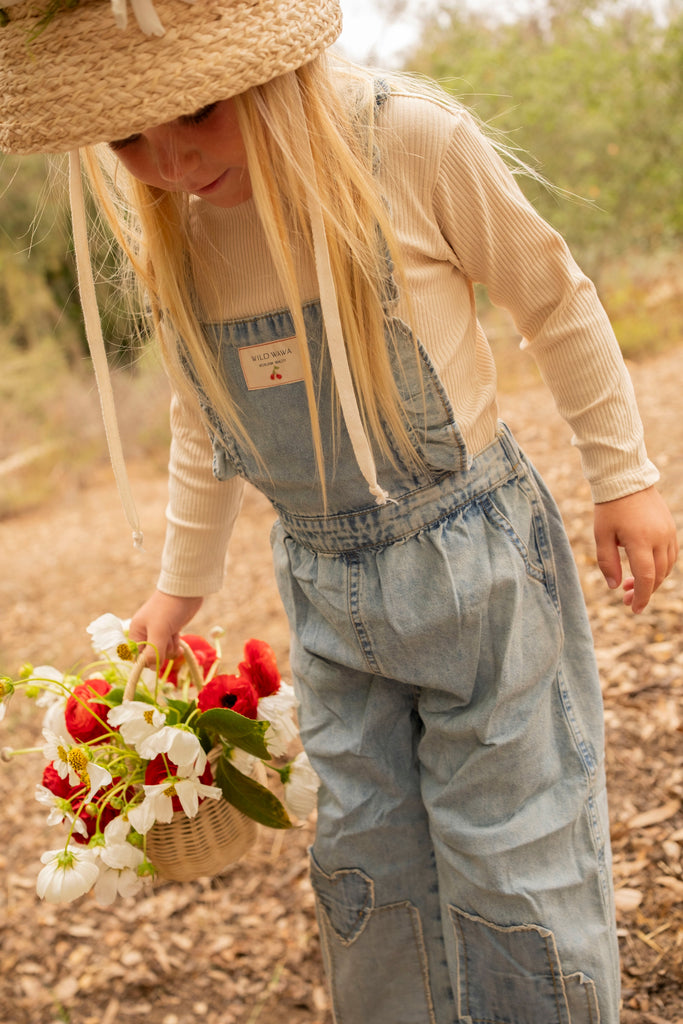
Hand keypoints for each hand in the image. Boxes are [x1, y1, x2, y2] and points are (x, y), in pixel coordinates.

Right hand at [128, 590, 203, 663]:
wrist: (186, 590)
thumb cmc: (169, 609)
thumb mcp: (159, 631)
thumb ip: (154, 652)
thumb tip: (152, 669)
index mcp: (136, 632)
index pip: (137, 656)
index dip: (147, 661)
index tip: (158, 659)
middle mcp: (145, 633)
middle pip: (152, 655)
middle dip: (162, 652)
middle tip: (168, 641)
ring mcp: (159, 632)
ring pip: (163, 651)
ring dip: (170, 647)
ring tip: (174, 635)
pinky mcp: (170, 630)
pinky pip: (171, 645)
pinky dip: (175, 644)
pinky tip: (179, 640)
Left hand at [593, 487, 677, 612]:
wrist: (625, 479)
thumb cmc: (609, 508)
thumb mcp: (601, 535)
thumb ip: (608, 563)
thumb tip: (616, 586)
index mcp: (640, 540)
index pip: (646, 577)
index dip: (642, 597)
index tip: (634, 609)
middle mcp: (659, 538)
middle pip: (658, 575)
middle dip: (644, 591)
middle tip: (627, 599)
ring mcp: (668, 532)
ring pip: (667, 567)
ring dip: (653, 580)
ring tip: (632, 584)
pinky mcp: (671, 528)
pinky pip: (671, 555)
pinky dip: (660, 567)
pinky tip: (645, 569)